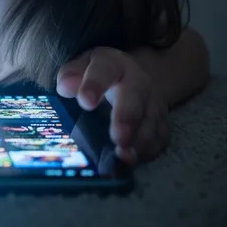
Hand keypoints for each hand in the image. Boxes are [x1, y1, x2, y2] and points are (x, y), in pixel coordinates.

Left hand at [55, 47, 168, 164]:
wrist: (128, 78)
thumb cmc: (96, 75)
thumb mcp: (81, 67)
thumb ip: (71, 75)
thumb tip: (65, 87)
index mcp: (113, 65)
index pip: (104, 71)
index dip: (95, 86)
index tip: (85, 102)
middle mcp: (138, 83)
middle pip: (134, 98)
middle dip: (126, 118)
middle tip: (117, 137)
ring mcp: (153, 103)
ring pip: (150, 121)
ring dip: (139, 141)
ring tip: (124, 156)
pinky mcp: (160, 123)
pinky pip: (159, 138)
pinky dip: (147, 151)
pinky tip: (133, 161)